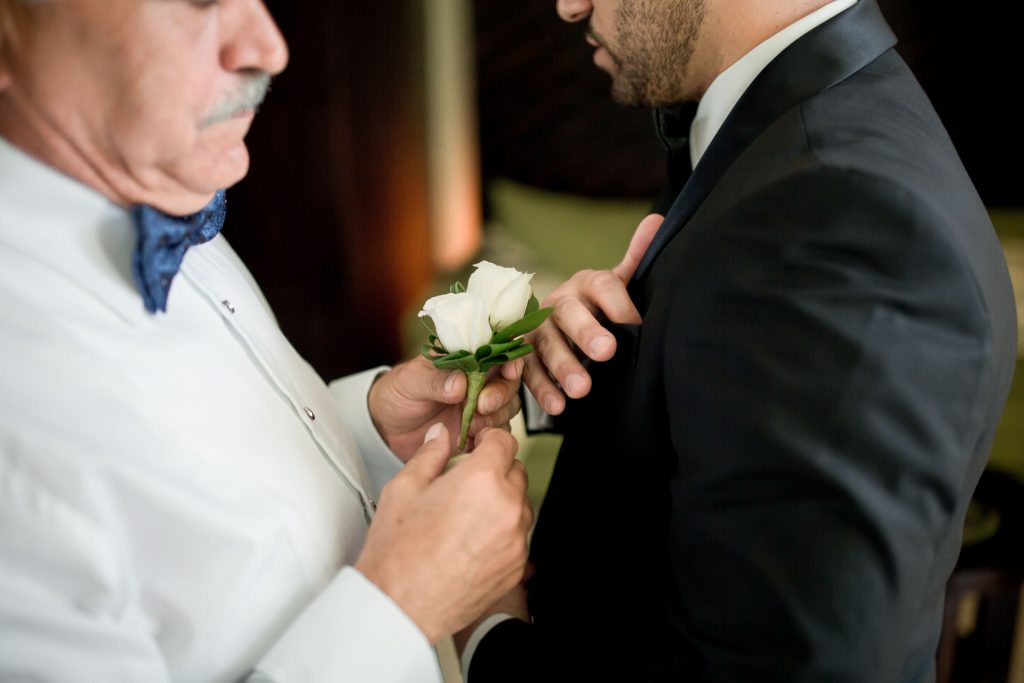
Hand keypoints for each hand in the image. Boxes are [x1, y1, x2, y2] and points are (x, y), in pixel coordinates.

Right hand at [355, 425, 532, 643]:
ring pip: (520, 504)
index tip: (479, 445)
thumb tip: (441, 435)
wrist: (401, 606)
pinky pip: (517, 536)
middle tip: (464, 483)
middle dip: (494, 470)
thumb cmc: (399, 552)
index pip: (505, 441)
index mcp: (482, 480)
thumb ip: (430, 454)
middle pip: (516, 471)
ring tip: (465, 515)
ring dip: (501, 501)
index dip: (489, 439)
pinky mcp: (516, 566)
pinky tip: (470, 541)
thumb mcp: (404, 487)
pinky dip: (501, 532)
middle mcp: (507, 508)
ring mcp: (515, 540)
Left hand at [369, 356, 523, 460]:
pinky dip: (488, 437)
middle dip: (501, 393)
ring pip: (508, 407)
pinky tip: (470, 439)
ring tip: (473, 425)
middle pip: (509, 381)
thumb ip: (434, 381)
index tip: (509, 370)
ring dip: (496, 416)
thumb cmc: (398, 393)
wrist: (387, 428)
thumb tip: (459, 383)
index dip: (510, 358)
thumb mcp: (410, 381)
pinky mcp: (479, 429)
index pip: (498, 350)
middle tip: (482, 404)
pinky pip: (497, 433)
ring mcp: (481, 405)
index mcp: (465, 357)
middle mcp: (479, 379)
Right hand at [509, 213, 661, 414]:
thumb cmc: (598, 307)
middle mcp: (559, 302)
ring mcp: (537, 329)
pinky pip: (529, 371)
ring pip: (547, 344)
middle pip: (569, 313)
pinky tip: (558, 406)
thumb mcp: (617, 285)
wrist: (562, 323)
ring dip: (563, 366)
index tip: (636, 324)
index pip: (602, 285)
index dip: (618, 304)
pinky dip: (542, 389)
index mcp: (586, 283)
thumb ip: (635, 259)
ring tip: (582, 390)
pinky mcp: (523, 354)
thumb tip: (658, 221)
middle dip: (586, 333)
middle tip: (607, 352)